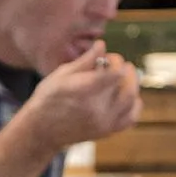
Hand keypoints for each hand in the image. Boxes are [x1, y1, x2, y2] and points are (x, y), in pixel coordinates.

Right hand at [12, 42, 142, 152]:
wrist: (42, 131)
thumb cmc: (47, 99)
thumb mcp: (62, 74)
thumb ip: (85, 60)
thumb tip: (102, 45)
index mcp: (84, 91)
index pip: (116, 72)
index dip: (115, 61)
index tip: (107, 58)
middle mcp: (97, 108)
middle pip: (126, 84)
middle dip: (126, 70)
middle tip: (118, 65)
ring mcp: (104, 122)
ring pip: (132, 99)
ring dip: (131, 84)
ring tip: (122, 77)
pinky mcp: (107, 131)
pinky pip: (131, 117)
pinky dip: (134, 104)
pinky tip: (127, 96)